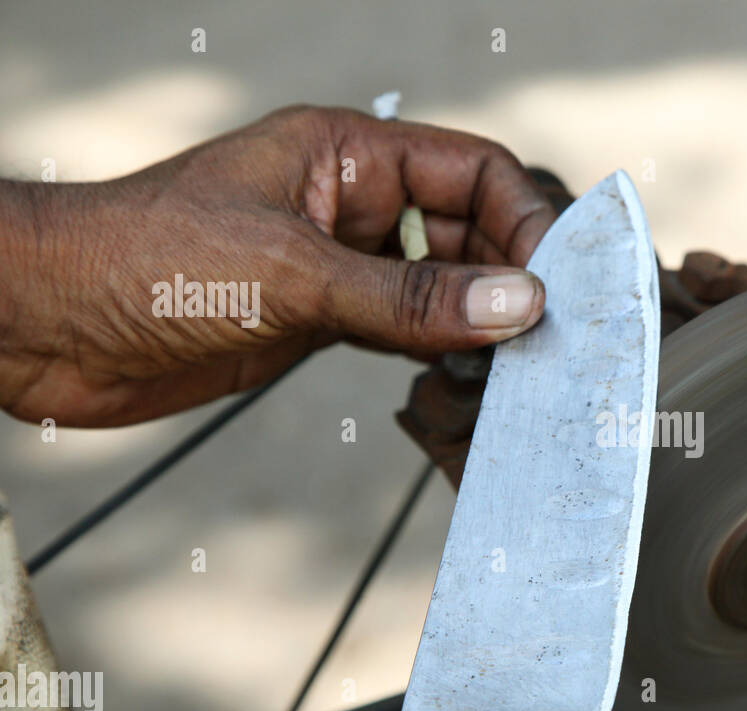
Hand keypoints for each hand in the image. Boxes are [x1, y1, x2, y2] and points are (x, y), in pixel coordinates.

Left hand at [0, 105, 555, 426]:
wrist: (45, 327)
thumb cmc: (138, 261)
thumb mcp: (290, 274)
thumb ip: (409, 298)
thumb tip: (517, 305)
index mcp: (346, 157)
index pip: (472, 173)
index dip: (524, 222)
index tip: (556, 283)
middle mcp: (351, 206)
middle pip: (470, 231)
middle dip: (513, 277)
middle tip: (552, 336)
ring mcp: (339, 265)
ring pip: (443, 286)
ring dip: (482, 321)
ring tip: (518, 366)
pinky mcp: (320, 320)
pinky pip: (406, 329)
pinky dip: (442, 352)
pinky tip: (466, 377)